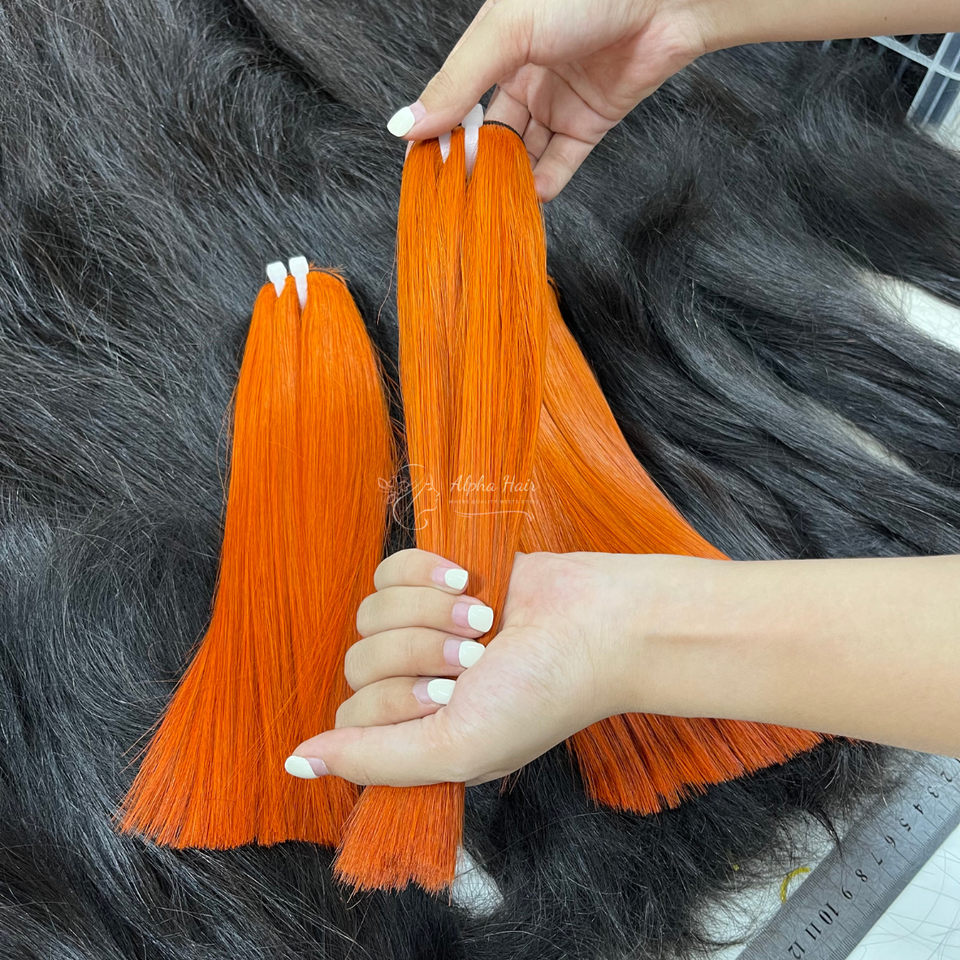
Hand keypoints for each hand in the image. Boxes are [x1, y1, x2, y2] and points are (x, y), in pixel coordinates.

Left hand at [285, 548, 676, 785]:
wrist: (594, 621)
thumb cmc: (540, 693)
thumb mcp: (456, 747)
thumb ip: (375, 760)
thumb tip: (298, 764)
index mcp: (418, 733)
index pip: (352, 717)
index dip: (395, 701)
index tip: (451, 696)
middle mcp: (415, 682)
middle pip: (358, 662)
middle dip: (419, 653)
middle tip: (475, 657)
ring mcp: (423, 628)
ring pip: (370, 613)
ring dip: (430, 612)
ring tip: (482, 619)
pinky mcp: (434, 578)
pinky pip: (390, 569)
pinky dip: (426, 570)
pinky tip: (469, 578)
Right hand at [385, 0, 713, 199]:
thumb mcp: (504, 34)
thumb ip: (457, 83)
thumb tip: (406, 125)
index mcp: (497, 45)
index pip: (458, 100)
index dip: (440, 134)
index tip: (423, 167)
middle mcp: (525, 75)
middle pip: (490, 132)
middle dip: (475, 163)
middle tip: (456, 194)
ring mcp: (558, 101)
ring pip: (523, 152)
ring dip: (507, 179)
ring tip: (488, 204)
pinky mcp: (590, 123)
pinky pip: (560, 162)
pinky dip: (543, 184)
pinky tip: (526, 199)